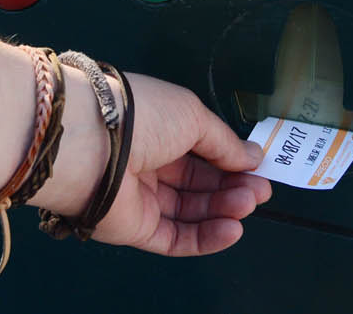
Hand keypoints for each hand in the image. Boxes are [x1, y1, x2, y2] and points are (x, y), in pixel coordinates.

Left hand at [88, 73, 271, 255]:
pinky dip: (206, 237)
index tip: (258, 168)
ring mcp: (142, 198)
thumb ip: (224, 142)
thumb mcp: (192, 115)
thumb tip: (253, 157)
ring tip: (247, 204)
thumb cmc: (142, 116)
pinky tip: (232, 229)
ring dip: (223, 210)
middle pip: (199, 183)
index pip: (201, 150)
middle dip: (232, 187)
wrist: (92, 144)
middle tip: (260, 191)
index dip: (230, 161)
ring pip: (191, 211)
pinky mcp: (136, 229)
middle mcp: (149, 162)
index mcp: (158, 128)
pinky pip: (176, 238)